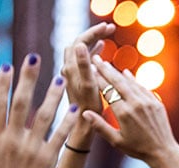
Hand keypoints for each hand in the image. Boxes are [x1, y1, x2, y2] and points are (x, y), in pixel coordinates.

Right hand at [0, 55, 76, 167]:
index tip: (7, 66)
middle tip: (35, 58)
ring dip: (52, 96)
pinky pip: (59, 138)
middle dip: (28, 79)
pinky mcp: (47, 160)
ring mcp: (31, 149)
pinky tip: (75, 109)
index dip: (2, 85)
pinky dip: (67, 123)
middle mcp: (13, 140)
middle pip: (21, 103)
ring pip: (43, 116)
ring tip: (61, 78)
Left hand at [61, 22, 115, 139]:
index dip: (94, 31)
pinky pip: (83, 59)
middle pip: (79, 42)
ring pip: (80, 50)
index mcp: (71, 68)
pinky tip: (102, 48)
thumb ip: (84, 65)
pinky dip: (92, 51)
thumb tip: (81, 45)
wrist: (81, 127)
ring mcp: (71, 74)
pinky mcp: (76, 80)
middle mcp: (67, 69)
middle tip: (110, 27)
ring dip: (93, 41)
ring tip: (108, 34)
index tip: (109, 27)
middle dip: (94, 33)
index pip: (80, 41)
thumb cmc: (88, 111)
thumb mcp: (89, 88)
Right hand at [84, 59, 178, 163]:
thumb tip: (84, 112)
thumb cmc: (137, 149)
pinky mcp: (156, 102)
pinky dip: (133, 79)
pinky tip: (126, 73)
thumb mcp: (116, 141)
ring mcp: (147, 101)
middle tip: (95, 58)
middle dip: (105, 69)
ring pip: (130, 82)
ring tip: (106, 64)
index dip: (97, 79)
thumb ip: (99, 126)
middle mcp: (136, 104)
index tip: (88, 69)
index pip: (107, 91)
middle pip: (117, 82)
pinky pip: (142, 87)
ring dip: (117, 72)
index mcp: (124, 113)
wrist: (163, 151)